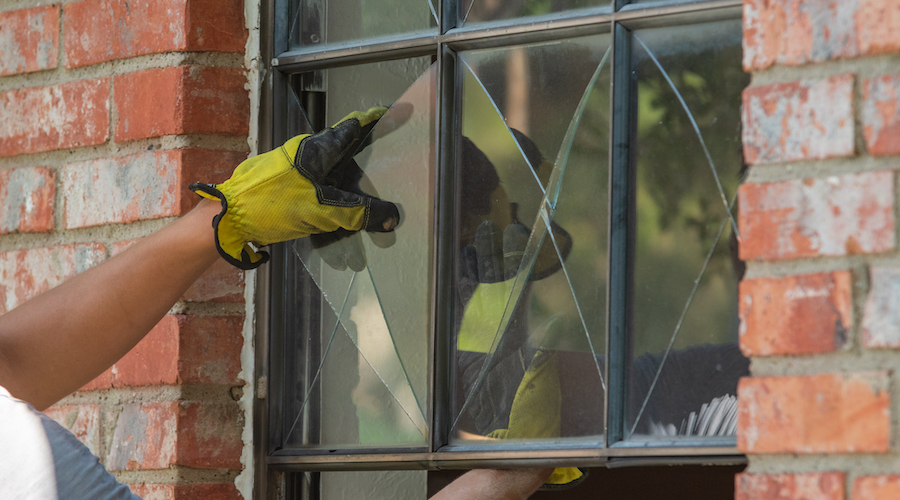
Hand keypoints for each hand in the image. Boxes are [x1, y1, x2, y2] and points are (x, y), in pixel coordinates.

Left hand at [190, 107, 399, 268]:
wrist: (227, 220)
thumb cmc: (270, 205)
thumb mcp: (321, 210)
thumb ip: (358, 213)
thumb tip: (391, 217)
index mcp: (315, 149)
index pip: (351, 128)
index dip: (373, 120)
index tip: (390, 112)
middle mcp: (302, 153)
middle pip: (341, 152)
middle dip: (362, 163)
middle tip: (382, 173)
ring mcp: (290, 169)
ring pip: (327, 174)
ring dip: (344, 188)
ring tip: (360, 206)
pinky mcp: (281, 186)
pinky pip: (313, 189)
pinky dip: (328, 201)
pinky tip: (333, 220)